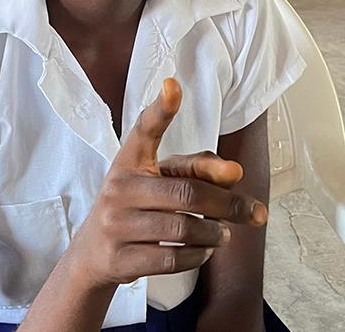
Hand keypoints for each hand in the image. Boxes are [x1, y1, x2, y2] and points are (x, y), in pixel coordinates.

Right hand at [68, 79, 266, 288]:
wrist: (92, 254)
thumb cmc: (138, 206)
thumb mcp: (161, 181)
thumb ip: (199, 171)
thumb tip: (236, 173)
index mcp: (129, 160)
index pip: (144, 130)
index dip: (161, 109)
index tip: (173, 86)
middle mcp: (119, 187)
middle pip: (187, 193)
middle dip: (228, 205)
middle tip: (252, 213)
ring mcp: (116, 224)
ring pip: (184, 229)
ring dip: (215, 234)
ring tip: (223, 234)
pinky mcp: (120, 258)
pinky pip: (173, 259)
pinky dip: (198, 256)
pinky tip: (203, 250)